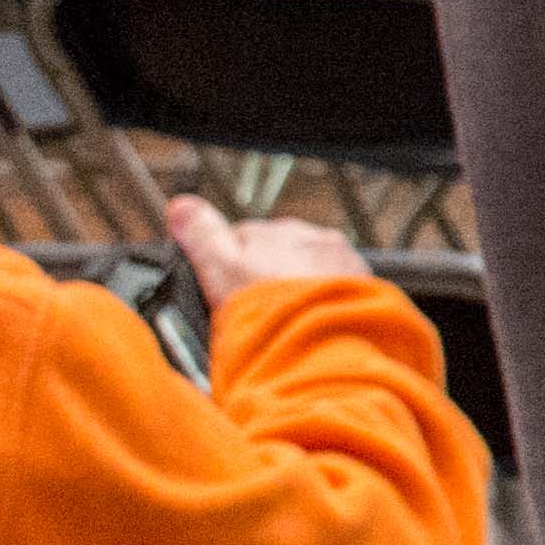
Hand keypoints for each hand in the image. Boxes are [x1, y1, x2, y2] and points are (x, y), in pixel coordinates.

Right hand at [166, 193, 369, 303]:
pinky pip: (338, 286)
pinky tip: (313, 320)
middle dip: (267, 276)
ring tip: (285, 318)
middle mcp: (310, 236)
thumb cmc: (268, 309)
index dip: (229, 269)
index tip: (227, 291)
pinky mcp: (364, 281)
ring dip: (299, 287)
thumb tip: (181, 205)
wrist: (323, 340)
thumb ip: (201, 234)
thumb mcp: (219, 269)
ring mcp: (340, 257)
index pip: (242, 239)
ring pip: (310, 269)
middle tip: (256, 310)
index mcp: (272, 231)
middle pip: (279, 253)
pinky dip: (324, 300)